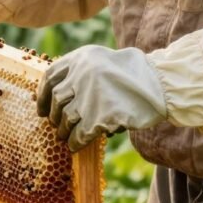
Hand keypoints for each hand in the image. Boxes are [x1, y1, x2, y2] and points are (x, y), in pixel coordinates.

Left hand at [36, 46, 167, 151]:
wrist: (161, 84)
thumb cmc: (133, 75)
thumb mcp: (102, 63)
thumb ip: (80, 73)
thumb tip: (56, 98)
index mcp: (80, 57)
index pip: (50, 76)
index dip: (42, 95)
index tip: (41, 110)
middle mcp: (82, 73)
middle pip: (57, 99)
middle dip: (53, 115)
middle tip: (55, 125)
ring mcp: (91, 94)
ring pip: (66, 117)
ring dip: (63, 130)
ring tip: (64, 137)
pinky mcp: (101, 115)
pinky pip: (80, 133)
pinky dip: (75, 141)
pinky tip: (76, 145)